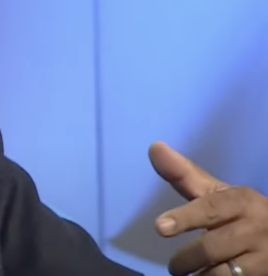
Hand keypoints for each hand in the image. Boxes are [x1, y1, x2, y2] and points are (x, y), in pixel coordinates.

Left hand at [149, 142, 267, 275]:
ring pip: (224, 273)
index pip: (210, 209)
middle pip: (212, 247)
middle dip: (187, 258)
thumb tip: (154, 147)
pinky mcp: (267, 275)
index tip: (160, 228)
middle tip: (174, 266)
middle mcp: (257, 227)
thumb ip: (184, 176)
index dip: (184, 218)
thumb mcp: (218, 194)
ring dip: (201, 275)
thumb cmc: (240, 214)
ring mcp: (265, 257)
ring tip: (191, 274)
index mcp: (242, 201)